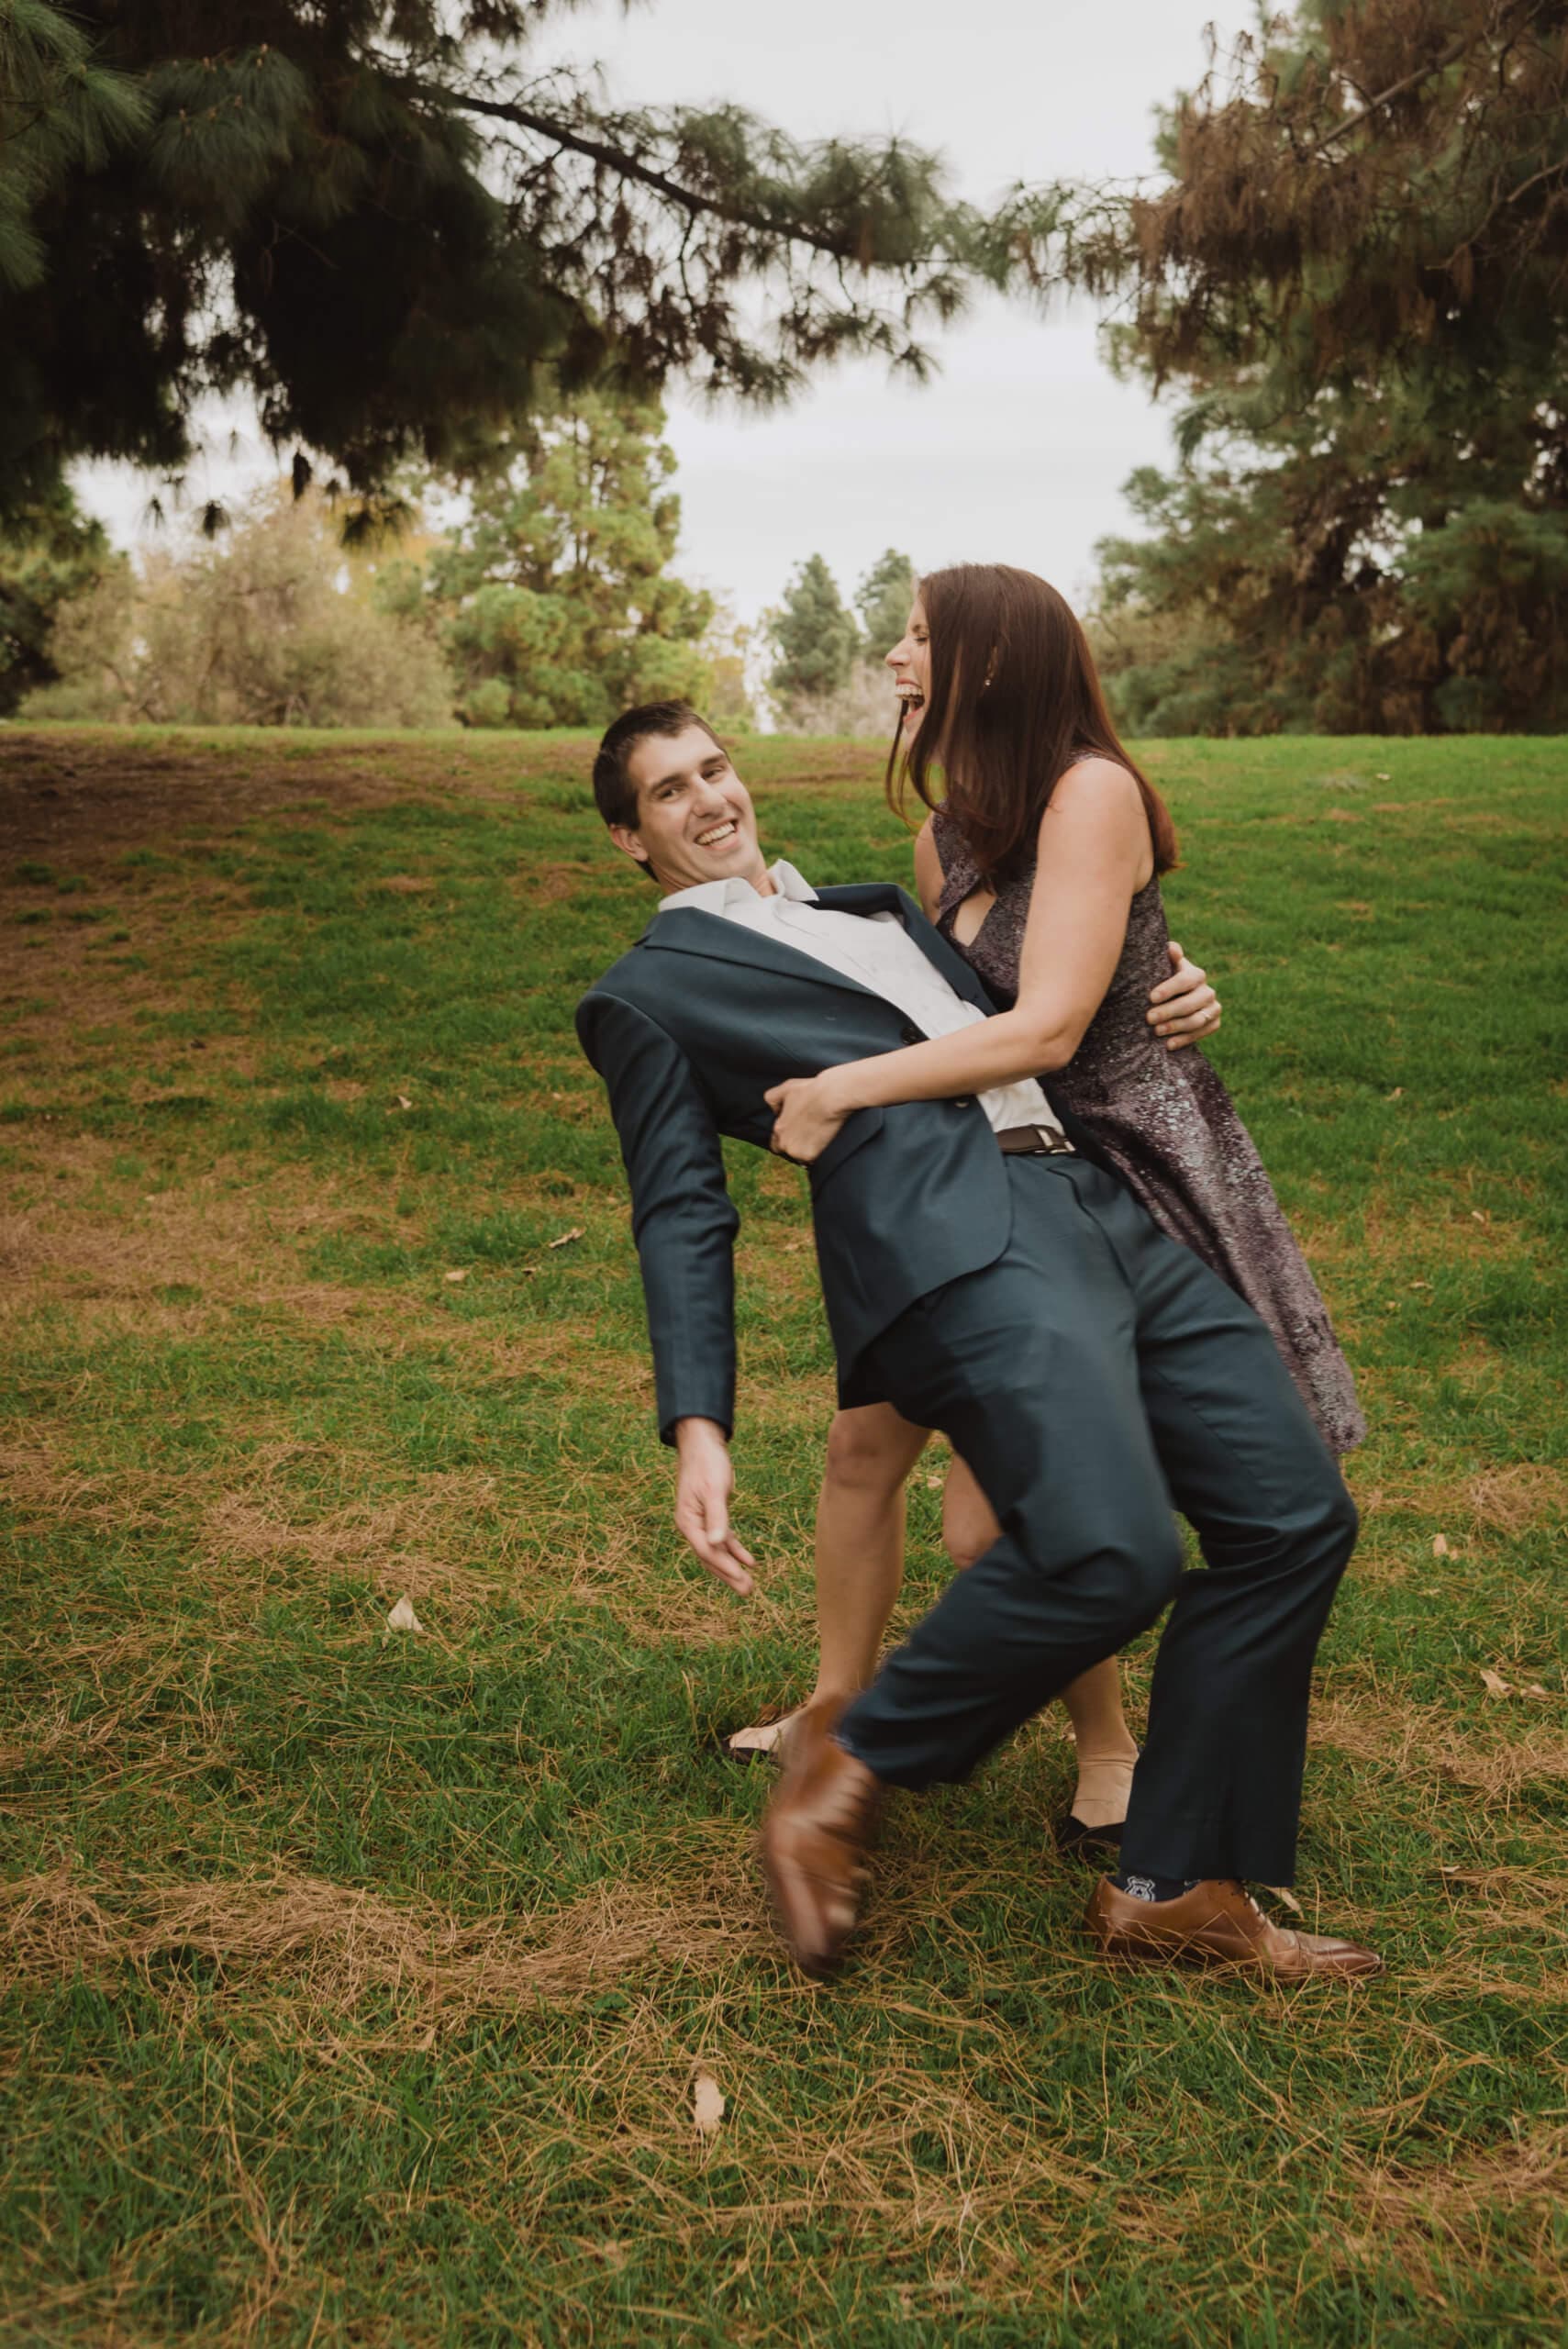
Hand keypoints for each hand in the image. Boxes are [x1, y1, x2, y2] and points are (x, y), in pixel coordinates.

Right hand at [673, 1418, 755, 1593]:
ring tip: (749, 1586)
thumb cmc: (707, 1464)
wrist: (703, 1445)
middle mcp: (692, 1526)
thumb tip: (716, 1544)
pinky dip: (735, 1550)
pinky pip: (723, 1539)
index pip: (707, 1551)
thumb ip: (716, 1517)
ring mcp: (700, 1522)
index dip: (724, 1566)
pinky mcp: (711, 1516)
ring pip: (717, 1551)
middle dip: (729, 1575)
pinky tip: (749, 1561)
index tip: (742, 1578)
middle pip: (711, 1557)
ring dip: (733, 1567)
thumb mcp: (714, 1490)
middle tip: (748, 1592)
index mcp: (688, 1521)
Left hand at [763, 1072, 849, 1164]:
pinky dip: (819, 1153)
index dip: (786, 1139)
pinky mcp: (811, 1156)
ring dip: (808, 1150)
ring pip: (801, 1157)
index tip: (797, 1134)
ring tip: (820, 1135)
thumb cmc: (811, 1090)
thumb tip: (774, 1110)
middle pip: (789, 1151)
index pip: (776, 1144)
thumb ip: (773, 1099)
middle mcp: (784, 1143)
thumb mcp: (785, 1088)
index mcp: (778, 1129)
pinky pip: (814, 1160)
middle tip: (811, 1133)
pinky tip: (825, 1140)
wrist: (831, 1097)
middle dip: (797, 1145)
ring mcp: (797, 1152)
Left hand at [1147, 940, 1221, 1051]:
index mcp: (1196, 974)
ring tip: (1156, 1032)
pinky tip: (1168, 1044)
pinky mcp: (1214, 1023)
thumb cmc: (1164, 981)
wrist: (1175, 1000)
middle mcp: (1208, 991)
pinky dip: (1184, 1040)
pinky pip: (1202, 1033)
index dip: (1169, 989)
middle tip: (1149, 1018)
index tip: (1151, 997)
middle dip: (1168, 1011)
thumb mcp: (1164, 968)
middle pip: (1190, 1003)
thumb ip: (1167, 956)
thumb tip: (1171, 948)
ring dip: (1175, 1027)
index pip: (1186, 980)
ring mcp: (1214, 1008)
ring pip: (1196, 1020)